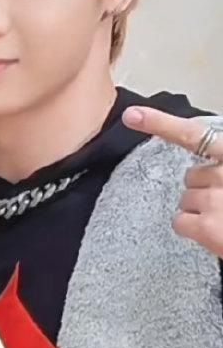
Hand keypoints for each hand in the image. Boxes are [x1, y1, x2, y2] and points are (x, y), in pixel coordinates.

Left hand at [124, 107, 222, 257]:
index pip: (195, 136)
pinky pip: (179, 222)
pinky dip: (192, 229)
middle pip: (190, 176)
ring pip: (184, 200)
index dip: (160, 123)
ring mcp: (215, 199)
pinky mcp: (206, 226)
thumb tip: (204, 170)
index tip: (132, 116)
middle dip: (203, 189)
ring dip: (200, 210)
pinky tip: (213, 232)